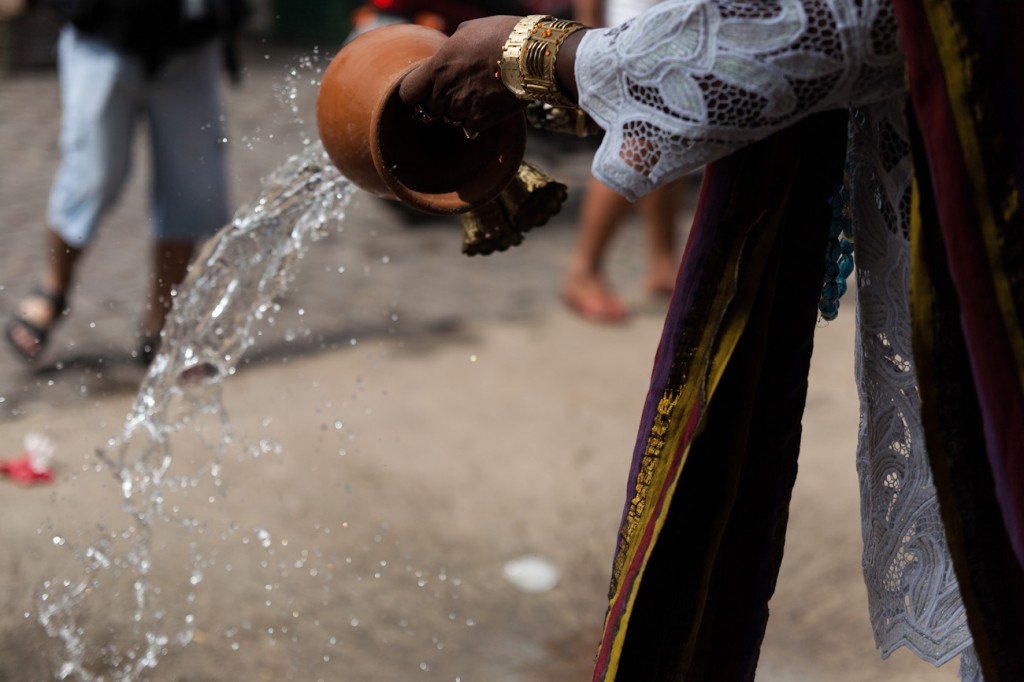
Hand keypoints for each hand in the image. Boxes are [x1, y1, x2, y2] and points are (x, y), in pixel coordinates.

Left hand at [399, 16, 524, 133]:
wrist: (529, 55)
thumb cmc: (499, 35)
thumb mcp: (468, 31)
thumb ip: (451, 48)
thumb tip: (449, 53)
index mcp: (436, 67)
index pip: (408, 93)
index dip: (415, 94)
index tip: (422, 93)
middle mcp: (444, 91)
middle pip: (428, 110)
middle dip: (437, 104)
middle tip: (454, 95)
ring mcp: (461, 108)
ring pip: (449, 119)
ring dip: (458, 112)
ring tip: (476, 97)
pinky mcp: (480, 120)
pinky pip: (469, 127)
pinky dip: (476, 121)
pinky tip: (487, 107)